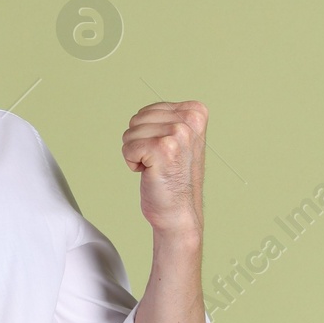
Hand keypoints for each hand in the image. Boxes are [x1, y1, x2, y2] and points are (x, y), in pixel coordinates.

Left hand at [122, 100, 206, 238]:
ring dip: (137, 154)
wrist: (179, 212)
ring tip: (157, 167)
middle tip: (160, 162)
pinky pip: (127, 147)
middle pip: (137, 119)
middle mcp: (190, 119)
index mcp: (196, 112)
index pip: (148, 110)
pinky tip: (151, 173)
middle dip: (140, 142)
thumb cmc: (174, 177)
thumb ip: (166, 119)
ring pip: (130, 133)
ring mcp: (178, 133)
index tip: (167, 152)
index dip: (149, 134)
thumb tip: (141, 113)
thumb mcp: (178, 139)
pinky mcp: (163, 148)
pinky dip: (132, 163)